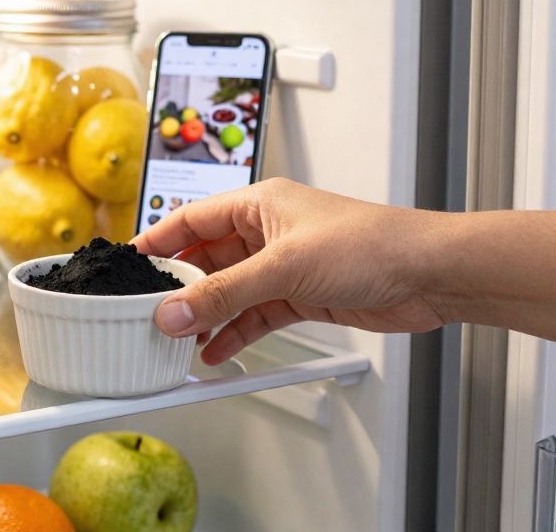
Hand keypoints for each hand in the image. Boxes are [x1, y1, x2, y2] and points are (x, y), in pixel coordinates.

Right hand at [132, 179, 451, 364]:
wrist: (427, 273)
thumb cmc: (370, 243)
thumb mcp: (284, 268)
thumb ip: (224, 294)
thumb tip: (175, 311)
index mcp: (258, 203)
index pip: (191, 219)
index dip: (157, 241)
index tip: (128, 267)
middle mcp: (267, 231)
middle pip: (207, 260)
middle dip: (179, 289)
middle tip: (149, 315)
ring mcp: (283, 265)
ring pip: (229, 291)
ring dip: (206, 316)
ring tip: (177, 341)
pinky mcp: (301, 296)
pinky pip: (254, 314)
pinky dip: (235, 332)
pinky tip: (215, 351)